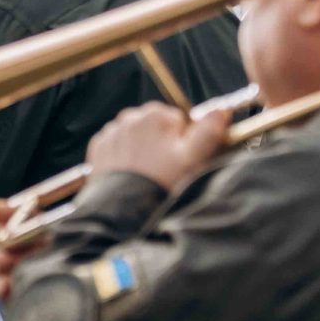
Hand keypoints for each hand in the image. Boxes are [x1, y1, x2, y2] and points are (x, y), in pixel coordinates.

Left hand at [85, 102, 228, 191]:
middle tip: (166, 171)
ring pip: (136, 136)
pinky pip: (117, 146)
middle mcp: (130, 117)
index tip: (182, 160)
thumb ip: (209, 131)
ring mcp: (112, 132)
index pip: (179, 120)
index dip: (184, 141)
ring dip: (143, 150)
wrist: (123, 209)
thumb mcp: (194, 158)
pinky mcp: (98, 148)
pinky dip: (124, 157)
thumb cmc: (160, 184)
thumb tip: (221, 111)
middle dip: (163, 144)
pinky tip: (131, 174)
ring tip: (148, 175)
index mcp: (156, 114)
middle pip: (156, 127)